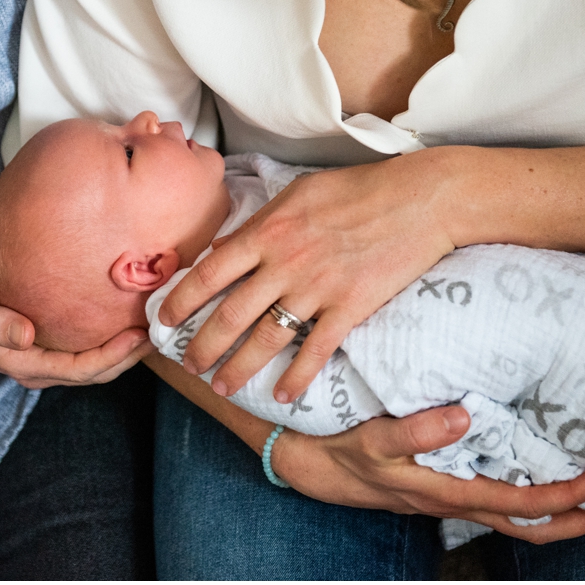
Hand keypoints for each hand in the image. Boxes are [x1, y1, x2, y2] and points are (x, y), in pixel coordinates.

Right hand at [0, 264, 152, 388]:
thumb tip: (25, 335)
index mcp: (22, 364)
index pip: (78, 369)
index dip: (111, 357)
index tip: (137, 336)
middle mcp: (37, 368)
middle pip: (94, 374)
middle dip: (128, 358)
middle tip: (157, 333)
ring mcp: (42, 360)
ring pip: (93, 365)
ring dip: (123, 353)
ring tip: (150, 329)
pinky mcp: (46, 346)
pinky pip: (85, 350)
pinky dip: (108, 340)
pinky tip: (124, 319)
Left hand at [158, 152, 457, 402]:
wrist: (420, 199)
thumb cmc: (357, 189)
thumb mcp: (297, 194)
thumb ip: (257, 223)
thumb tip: (221, 248)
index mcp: (267, 232)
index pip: (210, 273)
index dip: (182, 300)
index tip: (164, 321)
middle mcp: (284, 263)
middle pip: (230, 314)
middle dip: (203, 346)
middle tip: (187, 367)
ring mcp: (317, 288)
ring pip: (266, 339)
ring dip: (238, 368)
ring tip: (220, 387)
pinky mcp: (350, 307)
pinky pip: (315, 351)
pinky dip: (296, 377)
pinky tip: (282, 395)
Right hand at [273, 404, 584, 542]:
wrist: (302, 460)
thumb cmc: (338, 449)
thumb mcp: (373, 438)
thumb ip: (416, 429)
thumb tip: (465, 417)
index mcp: (447, 491)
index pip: (522, 505)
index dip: (567, 498)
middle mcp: (452, 500)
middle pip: (528, 525)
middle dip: (575, 519)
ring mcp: (445, 495)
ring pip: (511, 514)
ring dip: (552, 508)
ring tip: (584, 485)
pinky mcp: (434, 483)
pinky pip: (489, 496)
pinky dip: (519, 490)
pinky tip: (526, 464)